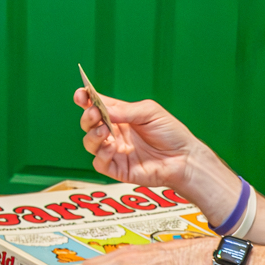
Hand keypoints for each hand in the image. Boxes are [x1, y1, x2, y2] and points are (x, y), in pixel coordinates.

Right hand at [74, 89, 203, 187]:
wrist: (184, 158)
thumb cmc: (171, 134)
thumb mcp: (149, 112)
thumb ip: (125, 110)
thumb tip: (102, 109)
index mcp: (121, 116)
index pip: (96, 106)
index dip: (85, 99)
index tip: (80, 95)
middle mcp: (115, 133)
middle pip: (89, 124)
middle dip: (87, 117)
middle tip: (95, 114)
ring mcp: (115, 151)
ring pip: (90, 143)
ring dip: (92, 136)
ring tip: (104, 131)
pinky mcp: (119, 169)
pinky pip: (99, 163)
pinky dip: (101, 154)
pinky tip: (112, 147)